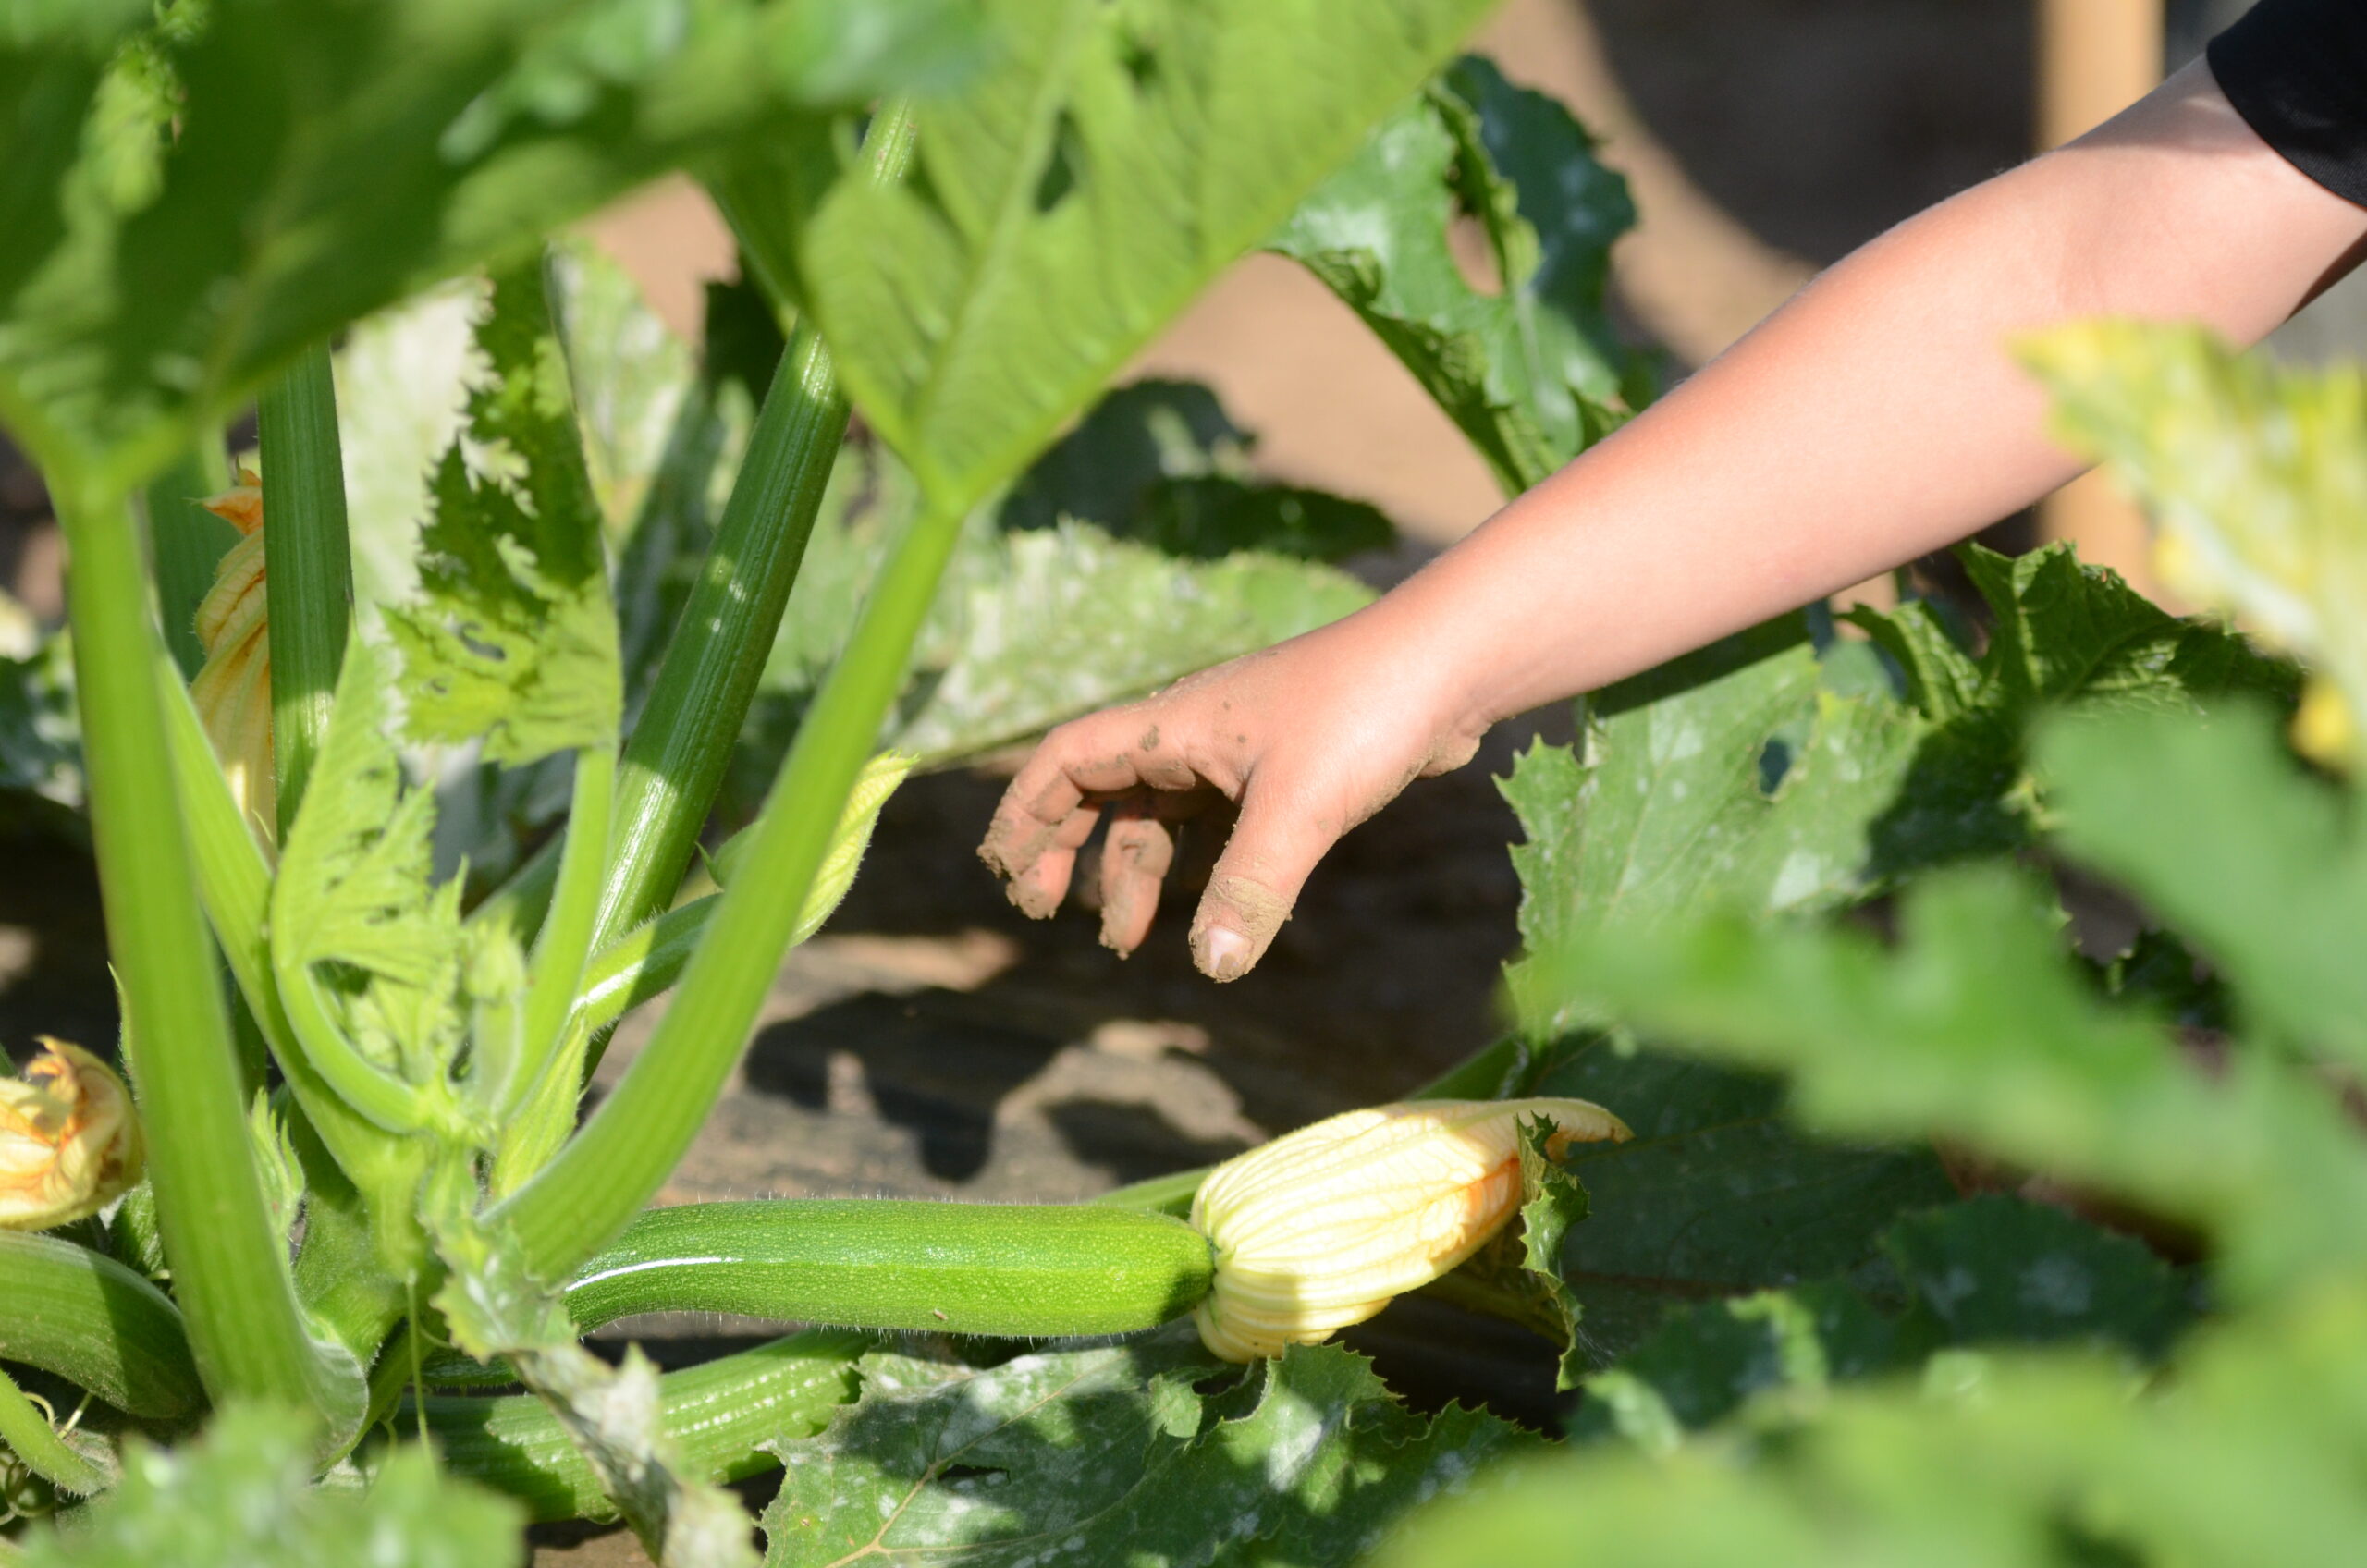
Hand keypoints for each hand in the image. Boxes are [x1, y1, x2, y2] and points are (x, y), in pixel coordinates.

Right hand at [978, 612, 1486, 980]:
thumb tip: (1210, 971)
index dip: (1023, 814)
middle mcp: (1193, 732)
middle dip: (1066, 851)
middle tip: (1047, 912)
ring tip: (1127, 940)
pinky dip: (1196, 868)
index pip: (1066, 760)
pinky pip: (1214, 822)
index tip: (1005, 874)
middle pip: (1100, 789)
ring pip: (1160, 814)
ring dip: (1133, 872)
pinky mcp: (1284, 769)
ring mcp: (1238, 750)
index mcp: (1173, 725)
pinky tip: (1209, 914)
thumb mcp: (1299, 808)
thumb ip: (1249, 890)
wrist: (1452, 665)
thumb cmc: (1365, 713)